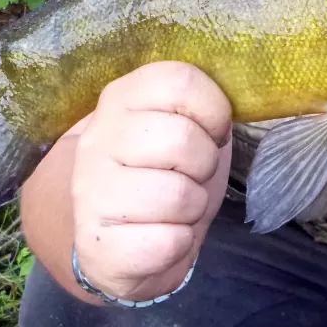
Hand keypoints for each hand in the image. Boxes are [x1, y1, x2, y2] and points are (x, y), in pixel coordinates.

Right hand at [69, 62, 231, 301]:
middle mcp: (99, 138)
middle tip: (190, 176)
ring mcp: (91, 191)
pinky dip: (178, 244)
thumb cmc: (161, 174)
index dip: (214, 111)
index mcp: (122, 98)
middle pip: (182, 139)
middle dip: (204, 164)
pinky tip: (160, 237)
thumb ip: (198, 105)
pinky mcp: (96, 244)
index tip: (210, 132)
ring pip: (178, 195)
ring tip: (175, 208)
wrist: (115, 239)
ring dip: (193, 207)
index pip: (181, 81)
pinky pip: (168, 243)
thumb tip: (235, 102)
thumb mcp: (179, 126)